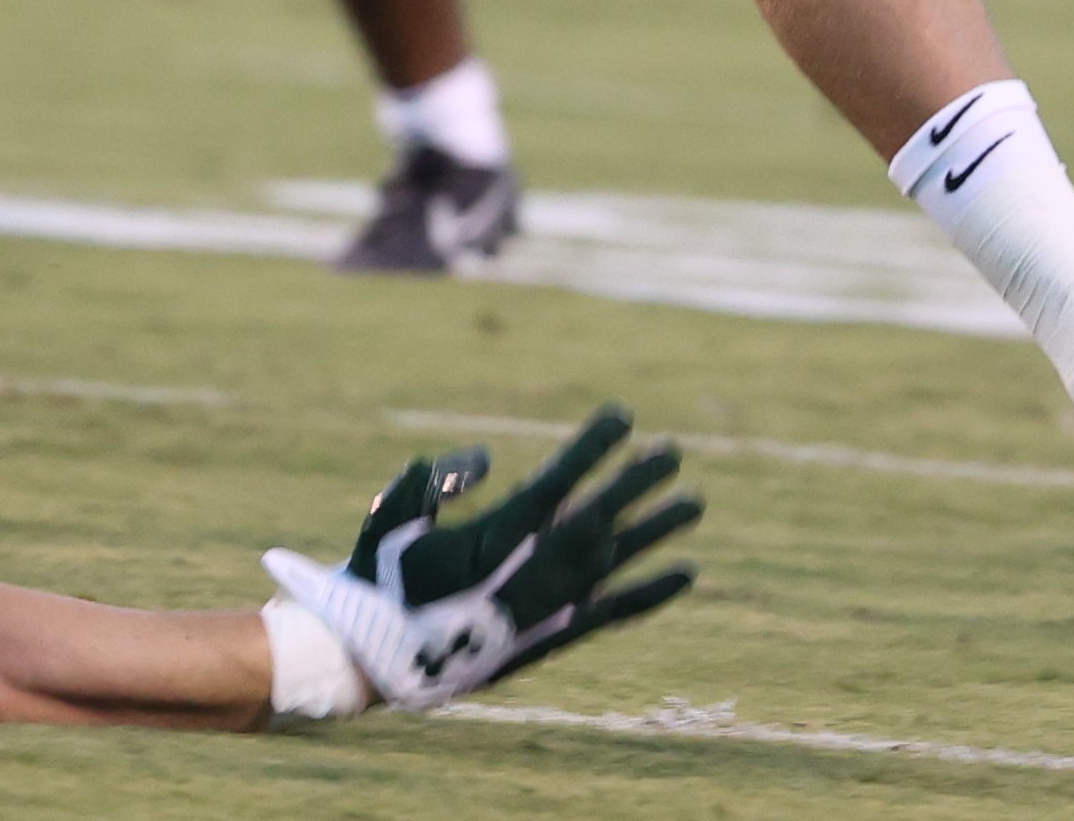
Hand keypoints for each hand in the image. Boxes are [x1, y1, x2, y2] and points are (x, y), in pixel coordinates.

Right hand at [263, 406, 698, 712]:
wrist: (378, 658)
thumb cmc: (383, 575)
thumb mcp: (393, 513)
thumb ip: (435, 480)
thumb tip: (483, 463)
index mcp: (491, 540)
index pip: (556, 485)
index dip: (591, 449)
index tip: (622, 415)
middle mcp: (528, 576)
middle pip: (597, 520)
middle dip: (636, 483)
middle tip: (673, 450)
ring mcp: (545, 610)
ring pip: (614, 564)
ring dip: (656, 531)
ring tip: (695, 504)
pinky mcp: (552, 637)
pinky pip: (613, 613)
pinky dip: (651, 591)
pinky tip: (685, 573)